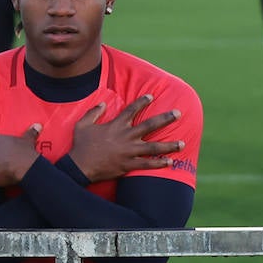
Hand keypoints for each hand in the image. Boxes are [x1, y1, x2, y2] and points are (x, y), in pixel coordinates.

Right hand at [68, 95, 185, 181]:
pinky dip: (159, 163)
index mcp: (116, 125)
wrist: (80, 166)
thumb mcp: (83, 124)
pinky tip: (171, 162)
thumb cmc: (81, 145)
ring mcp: (129, 151)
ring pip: (153, 147)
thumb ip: (93, 112)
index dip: (142, 102)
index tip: (152, 96)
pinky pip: (147, 164)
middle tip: (178, 113)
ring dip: (169, 145)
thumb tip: (103, 103)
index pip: (132, 109)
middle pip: (150, 125)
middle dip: (165, 118)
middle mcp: (126, 136)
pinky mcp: (128, 165)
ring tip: (183, 143)